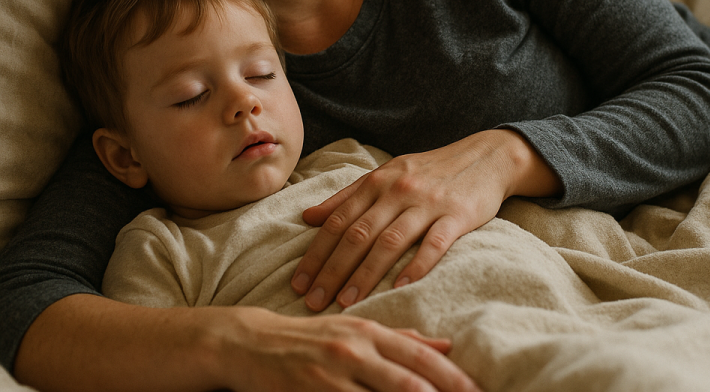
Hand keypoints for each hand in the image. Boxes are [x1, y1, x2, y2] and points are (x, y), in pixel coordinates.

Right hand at [219, 310, 481, 391]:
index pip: (420, 357)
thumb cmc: (313, 337)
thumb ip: (402, 338)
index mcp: (370, 332)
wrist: (254, 343)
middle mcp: (355, 349)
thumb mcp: (357, 329)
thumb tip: (447, 343)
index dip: (452, 377)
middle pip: (408, 382)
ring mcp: (332, 373)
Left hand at [292, 129, 562, 311]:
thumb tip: (308, 217)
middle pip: (358, 233)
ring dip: (365, 274)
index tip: (298, 282)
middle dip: (332, 270)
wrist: (485, 157)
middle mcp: (398, 190)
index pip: (338, 220)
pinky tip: (399, 287)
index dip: (316, 252)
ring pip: (390, 241)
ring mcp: (428, 202)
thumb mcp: (386, 174)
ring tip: (346, 302)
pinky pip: (434, 243)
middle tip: (312, 302)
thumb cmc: (429, 170)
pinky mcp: (457, 215)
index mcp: (377, 181)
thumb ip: (348, 196)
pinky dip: (416, 265)